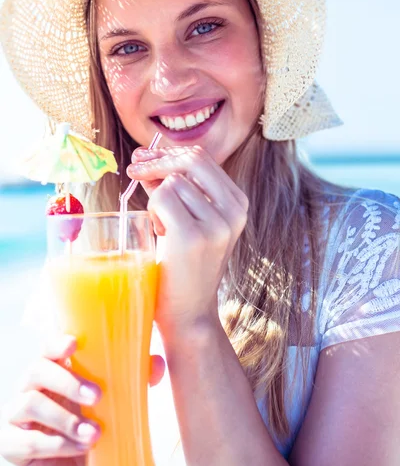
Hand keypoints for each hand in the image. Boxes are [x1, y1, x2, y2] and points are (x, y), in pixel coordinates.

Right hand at [0, 334, 164, 465]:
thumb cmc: (94, 425)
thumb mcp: (116, 401)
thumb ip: (135, 379)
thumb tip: (156, 363)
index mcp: (54, 369)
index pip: (48, 346)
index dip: (57, 342)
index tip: (73, 345)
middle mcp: (31, 386)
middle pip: (37, 370)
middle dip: (67, 382)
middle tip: (97, 396)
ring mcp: (16, 414)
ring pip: (29, 404)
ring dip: (65, 418)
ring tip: (94, 434)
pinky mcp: (10, 443)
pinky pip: (27, 440)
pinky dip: (55, 444)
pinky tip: (79, 448)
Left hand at [127, 145, 248, 336]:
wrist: (188, 312)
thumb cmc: (185, 266)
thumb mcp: (192, 221)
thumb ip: (178, 190)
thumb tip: (146, 157)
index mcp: (238, 204)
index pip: (202, 158)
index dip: (169, 153)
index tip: (144, 157)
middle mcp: (234, 211)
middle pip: (192, 159)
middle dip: (157, 160)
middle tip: (134, 169)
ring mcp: (217, 224)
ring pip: (172, 181)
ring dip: (156, 199)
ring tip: (162, 228)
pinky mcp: (194, 236)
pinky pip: (162, 197)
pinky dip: (152, 211)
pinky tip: (160, 233)